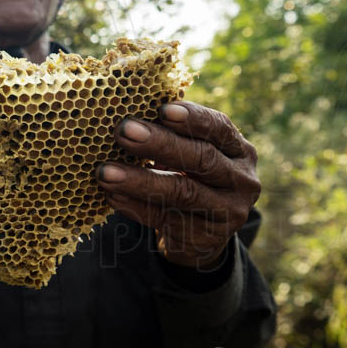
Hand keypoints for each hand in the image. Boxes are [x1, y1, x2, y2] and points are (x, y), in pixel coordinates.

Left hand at [96, 101, 259, 269]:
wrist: (201, 234)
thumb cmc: (190, 177)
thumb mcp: (192, 154)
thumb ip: (173, 135)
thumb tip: (129, 117)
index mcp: (238, 150)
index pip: (219, 127)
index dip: (192, 118)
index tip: (161, 109)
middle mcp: (240, 180)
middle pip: (201, 158)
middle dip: (160, 143)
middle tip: (124, 131)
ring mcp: (227, 212)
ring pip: (182, 192)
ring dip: (139, 180)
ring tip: (106, 172)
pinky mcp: (206, 238)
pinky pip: (165, 219)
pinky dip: (135, 206)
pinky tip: (112, 196)